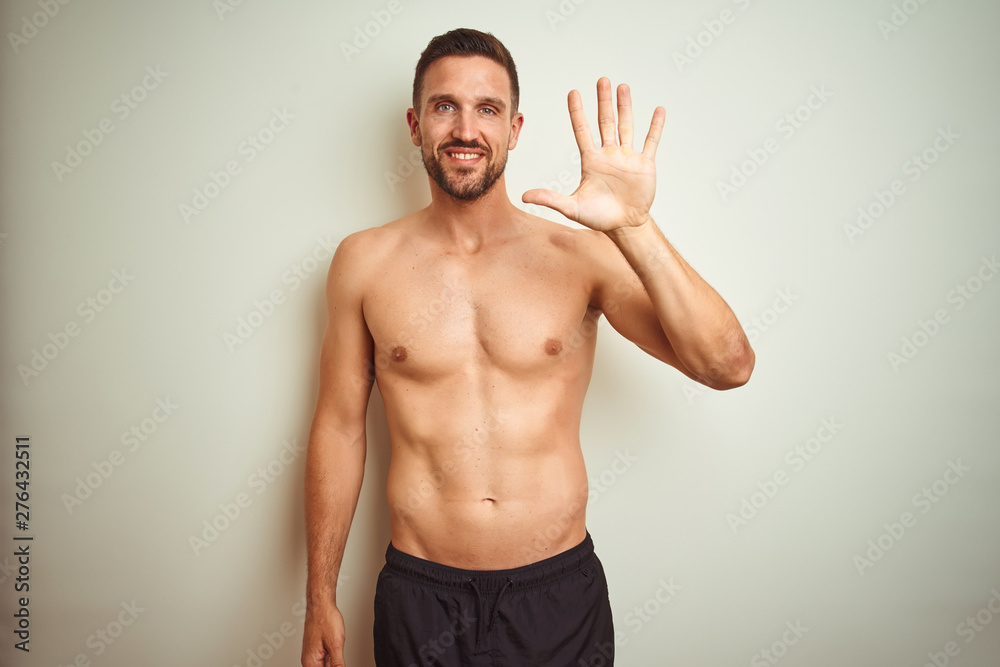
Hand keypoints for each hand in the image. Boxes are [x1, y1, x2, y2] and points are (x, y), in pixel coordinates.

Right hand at [301, 602, 346, 666]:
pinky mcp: (317, 648)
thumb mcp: (336, 644)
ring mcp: (313, 654)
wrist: (321, 604)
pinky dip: (332, 660)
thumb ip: (338, 663)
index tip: (339, 664)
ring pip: (325, 666)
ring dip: (333, 663)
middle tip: (338, 655)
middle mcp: (309, 659)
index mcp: (311, 662)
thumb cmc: (325, 619)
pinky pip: (325, 659)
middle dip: (333, 666)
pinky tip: (338, 655)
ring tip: (336, 649)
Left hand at [522, 77, 664, 231]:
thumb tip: (524, 196)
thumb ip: (550, 199)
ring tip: (623, 87)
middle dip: (603, 101)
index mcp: (591, 160)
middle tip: (602, 80)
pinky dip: (655, 126)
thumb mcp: (571, 208)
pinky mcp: (644, 164)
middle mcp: (609, 154)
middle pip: (605, 122)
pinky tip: (659, 110)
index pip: (582, 130)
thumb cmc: (598, 217)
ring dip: (625, 107)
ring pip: (626, 126)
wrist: (624, 226)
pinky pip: (651, 141)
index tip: (573, 93)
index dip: (577, 112)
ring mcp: (627, 157)